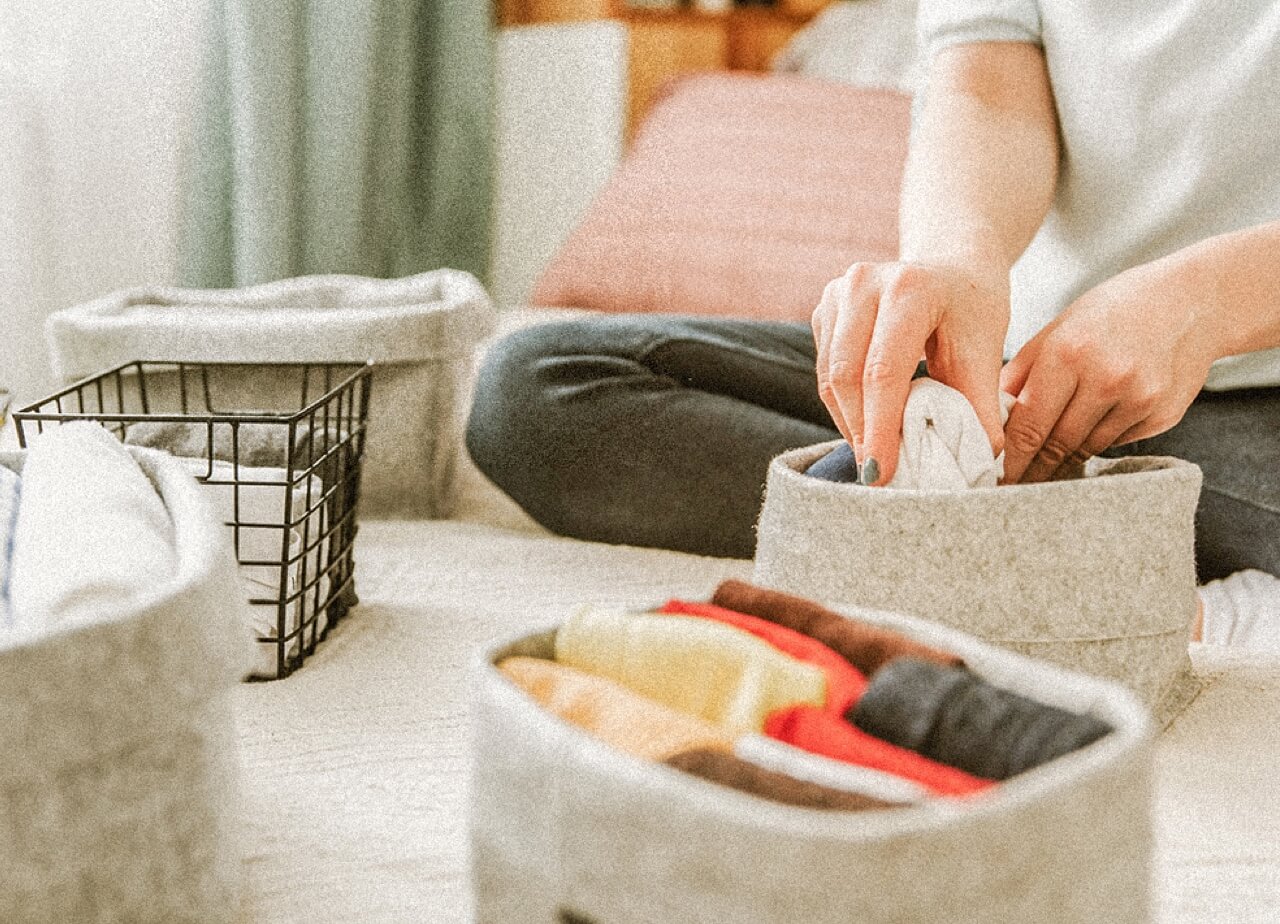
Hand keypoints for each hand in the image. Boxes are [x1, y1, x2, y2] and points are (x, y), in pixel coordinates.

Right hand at [812, 261, 1009, 484]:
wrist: (953, 265)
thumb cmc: (972, 308)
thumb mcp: (986, 349)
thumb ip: (981, 405)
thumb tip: (982, 462)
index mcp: (909, 288)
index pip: (883, 371)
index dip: (880, 428)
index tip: (882, 473)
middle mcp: (864, 283)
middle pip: (846, 376)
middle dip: (861, 431)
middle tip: (877, 473)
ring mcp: (838, 293)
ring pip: (829, 377)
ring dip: (849, 423)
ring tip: (873, 454)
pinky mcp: (824, 309)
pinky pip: (824, 371)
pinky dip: (843, 406)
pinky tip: (866, 424)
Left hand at [999, 260, 1220, 482]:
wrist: (1191, 302)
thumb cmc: (1112, 311)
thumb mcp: (1058, 328)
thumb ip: (1021, 373)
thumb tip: (988, 415)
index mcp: (1069, 353)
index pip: (1029, 425)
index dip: (1010, 459)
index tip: (995, 479)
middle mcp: (1106, 379)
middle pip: (1057, 444)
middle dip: (1033, 469)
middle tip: (1012, 486)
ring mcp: (1139, 400)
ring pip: (1086, 448)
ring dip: (1064, 457)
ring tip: (1045, 465)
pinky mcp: (1162, 416)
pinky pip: (1116, 442)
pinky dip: (1098, 440)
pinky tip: (1095, 425)